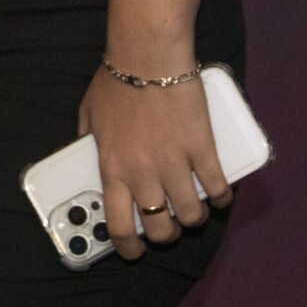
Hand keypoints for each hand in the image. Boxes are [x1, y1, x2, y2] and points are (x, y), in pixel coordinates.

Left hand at [78, 63, 231, 260]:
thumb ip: (88, 142)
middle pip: (159, 227)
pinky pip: (217, 187)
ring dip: (194, 218)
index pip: (118, 225)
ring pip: (190, 214)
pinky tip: (219, 195)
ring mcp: (175, 163)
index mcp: (113, 169)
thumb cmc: (117, 80)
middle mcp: (143, 173)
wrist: (148, 55)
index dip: (127, 247)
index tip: (134, 251)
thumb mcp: (88, 115)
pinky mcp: (203, 149)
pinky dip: (220, 197)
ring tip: (194, 210)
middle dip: (165, 235)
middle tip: (169, 227)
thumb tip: (86, 157)